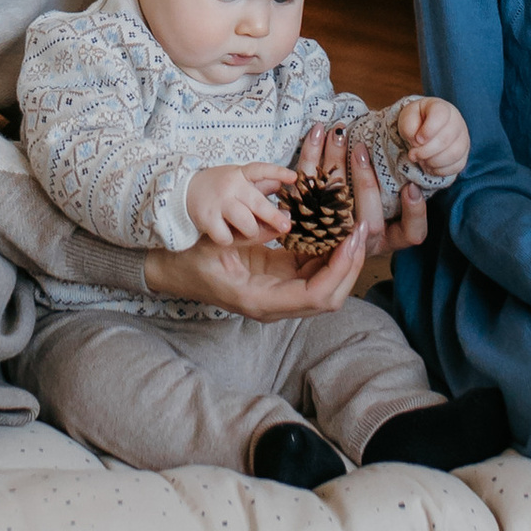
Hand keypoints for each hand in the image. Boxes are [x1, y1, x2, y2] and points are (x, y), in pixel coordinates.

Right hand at [145, 225, 371, 315]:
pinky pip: (312, 273)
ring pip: (326, 286)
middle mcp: (275, 305)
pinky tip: (336, 230)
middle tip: (361, 229)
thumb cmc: (188, 257)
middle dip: (351, 264)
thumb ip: (252, 234)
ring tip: (354, 227)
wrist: (169, 270)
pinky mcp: (278, 282)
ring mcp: (278, 295)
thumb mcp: (217, 243)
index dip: (340, 268)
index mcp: (261, 301)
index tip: (352, 237)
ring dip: (344, 259)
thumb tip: (288, 224)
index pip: (317, 295)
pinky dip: (329, 254)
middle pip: (330, 295)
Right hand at [183, 163, 293, 247]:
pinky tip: (226, 234)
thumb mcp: (239, 179)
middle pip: (258, 203)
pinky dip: (229, 240)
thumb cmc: (219, 187)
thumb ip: (260, 184)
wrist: (184, 191)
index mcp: (240, 174)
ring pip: (246, 224)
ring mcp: (219, 203)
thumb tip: (283, 186)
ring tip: (249, 230)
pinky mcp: (207, 219)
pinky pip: (227, 237)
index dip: (278, 172)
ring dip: (252, 232)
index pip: (260, 170)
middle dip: (275, 217)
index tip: (294, 178)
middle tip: (287, 227)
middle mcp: (231, 187)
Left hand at [295, 122, 433, 264]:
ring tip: (337, 135)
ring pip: (333, 205)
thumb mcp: (391, 206)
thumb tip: (412, 167)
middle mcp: (364, 241)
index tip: (411, 188)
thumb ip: (402, 193)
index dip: (414, 213)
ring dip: (334, 164)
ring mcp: (335, 236)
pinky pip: (303, 191)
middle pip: (369, 220)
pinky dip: (308, 159)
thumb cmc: (367, 206)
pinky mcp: (306, 220)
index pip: (411, 233)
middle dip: (365, 183)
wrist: (316, 239)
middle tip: (360, 150)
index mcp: (389, 238)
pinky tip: (314, 135)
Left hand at [393, 95, 469, 184]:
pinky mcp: (464, 154)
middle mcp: (457, 121)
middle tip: (413, 155)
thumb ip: (409, 127)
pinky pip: (457, 166)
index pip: (440, 115)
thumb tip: (418, 143)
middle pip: (446, 138)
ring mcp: (463, 138)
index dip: (428, 130)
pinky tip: (430, 166)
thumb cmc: (417, 120)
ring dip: (433, 162)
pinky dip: (440, 170)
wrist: (425, 127)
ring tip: (421, 160)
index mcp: (442, 108)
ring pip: (454, 154)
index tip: (417, 139)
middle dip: (426, 151)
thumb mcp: (407, 117)